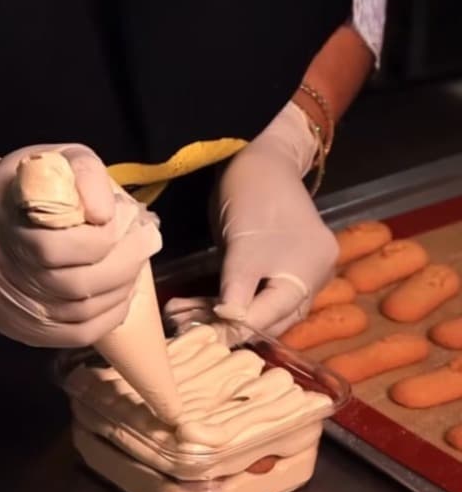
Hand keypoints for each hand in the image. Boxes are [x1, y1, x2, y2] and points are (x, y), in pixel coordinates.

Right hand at [0, 141, 160, 348]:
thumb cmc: (27, 181)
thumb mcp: (56, 157)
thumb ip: (84, 175)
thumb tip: (106, 213)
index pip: (53, 247)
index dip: (100, 240)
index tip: (129, 220)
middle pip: (69, 286)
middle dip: (121, 268)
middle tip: (147, 245)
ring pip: (73, 315)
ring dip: (117, 294)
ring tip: (135, 269)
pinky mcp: (9, 323)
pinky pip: (66, 336)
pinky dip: (103, 320)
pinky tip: (119, 299)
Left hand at [164, 103, 337, 341]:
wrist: (259, 156)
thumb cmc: (250, 193)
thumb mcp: (240, 246)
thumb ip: (237, 289)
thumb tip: (229, 328)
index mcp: (309, 272)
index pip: (273, 315)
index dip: (238, 328)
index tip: (203, 335)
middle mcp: (312, 277)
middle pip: (270, 315)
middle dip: (228, 323)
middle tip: (185, 325)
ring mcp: (299, 270)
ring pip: (260, 304)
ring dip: (222, 312)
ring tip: (180, 313)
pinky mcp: (282, 263)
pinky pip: (258, 290)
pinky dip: (230, 296)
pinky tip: (196, 302)